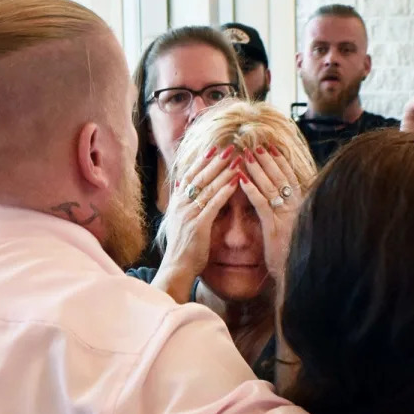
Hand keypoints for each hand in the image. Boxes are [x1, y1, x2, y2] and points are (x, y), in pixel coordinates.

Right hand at [154, 145, 240, 302]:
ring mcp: (188, 214)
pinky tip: (235, 182)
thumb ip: (182, 202)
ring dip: (223, 172)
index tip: (213, 149)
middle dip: (215, 161)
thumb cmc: (182, 246)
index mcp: (177, 202)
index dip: (201, 161)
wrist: (177, 266)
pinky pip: (213, 204)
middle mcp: (181, 205)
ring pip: (208, 188)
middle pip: (200, 177)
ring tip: (237, 160)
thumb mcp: (178, 220)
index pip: (189, 176)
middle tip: (229, 148)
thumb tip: (183, 185)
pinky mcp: (198, 225)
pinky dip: (224, 192)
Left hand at [238, 144, 303, 284]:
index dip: (280, 161)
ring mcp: (286, 217)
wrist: (297, 275)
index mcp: (302, 206)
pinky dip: (251, 190)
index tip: (271, 147)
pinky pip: (262, 204)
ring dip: (258, 169)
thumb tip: (286, 199)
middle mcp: (296, 208)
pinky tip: (241, 180)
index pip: (290, 178)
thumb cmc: (294, 254)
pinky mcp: (275, 228)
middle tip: (256, 144)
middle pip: (280, 177)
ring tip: (246, 155)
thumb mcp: (295, 229)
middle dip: (268, 160)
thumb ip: (291, 213)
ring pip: (271, 187)